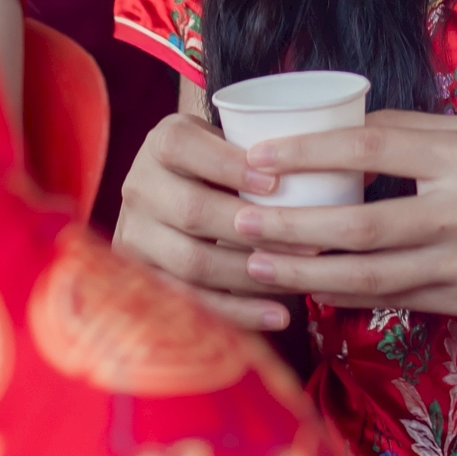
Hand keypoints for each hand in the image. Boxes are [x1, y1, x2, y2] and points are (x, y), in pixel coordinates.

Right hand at [114, 109, 305, 331]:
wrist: (177, 191)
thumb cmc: (224, 163)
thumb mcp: (230, 141)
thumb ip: (260, 148)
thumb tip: (323, 168)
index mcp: (161, 142)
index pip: (183, 147)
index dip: (228, 165)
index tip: (276, 184)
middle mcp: (138, 186)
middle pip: (192, 210)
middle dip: (254, 230)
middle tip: (309, 242)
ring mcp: (134, 235)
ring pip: (192, 261)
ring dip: (251, 275)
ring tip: (299, 280)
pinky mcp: (144, 279)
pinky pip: (191, 301)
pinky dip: (238, 311)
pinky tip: (278, 314)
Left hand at [234, 109, 456, 372]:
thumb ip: (417, 133)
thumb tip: (346, 129)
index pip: (370, 151)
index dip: (308, 156)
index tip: (258, 159)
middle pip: (359, 225)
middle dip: (291, 227)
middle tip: (239, 220)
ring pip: (369, 276)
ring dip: (307, 272)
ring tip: (259, 263)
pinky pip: (397, 300)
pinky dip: (352, 295)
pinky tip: (316, 289)